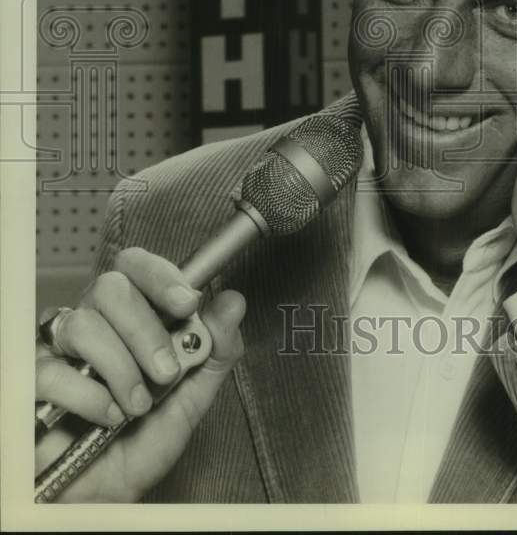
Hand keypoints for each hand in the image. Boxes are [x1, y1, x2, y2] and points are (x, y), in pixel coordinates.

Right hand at [35, 247, 245, 501]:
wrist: (110, 497)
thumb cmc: (145, 441)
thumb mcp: (193, 397)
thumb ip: (216, 349)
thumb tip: (233, 301)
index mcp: (133, 316)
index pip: (136, 267)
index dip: (160, 276)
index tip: (187, 302)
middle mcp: (94, 322)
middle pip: (111, 288)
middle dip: (146, 331)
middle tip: (166, 372)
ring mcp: (60, 349)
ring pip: (84, 324)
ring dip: (121, 368)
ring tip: (138, 406)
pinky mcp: (34, 380)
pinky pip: (54, 369)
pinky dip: (89, 395)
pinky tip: (107, 416)